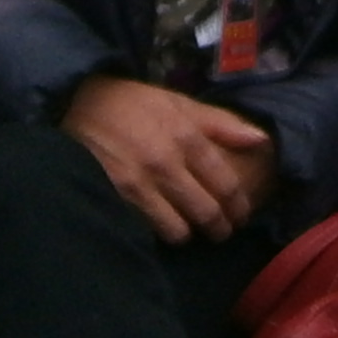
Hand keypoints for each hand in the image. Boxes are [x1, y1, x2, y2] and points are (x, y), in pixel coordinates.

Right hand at [62, 75, 279, 243]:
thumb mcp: (179, 103)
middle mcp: (167, 162)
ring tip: (191, 230)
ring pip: (180, 230)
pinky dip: (160, 232)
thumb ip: (221, 123)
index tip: (242, 215)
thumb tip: (261, 140)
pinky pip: (149, 230)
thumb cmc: (134, 104)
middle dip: (220, 228)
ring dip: (190, 234)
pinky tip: (162, 225)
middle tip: (222, 231)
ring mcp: (140, 184)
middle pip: (207, 212)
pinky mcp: (117, 199)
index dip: (239, 206)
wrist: (77, 105)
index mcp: (187, 136)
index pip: (226, 184)